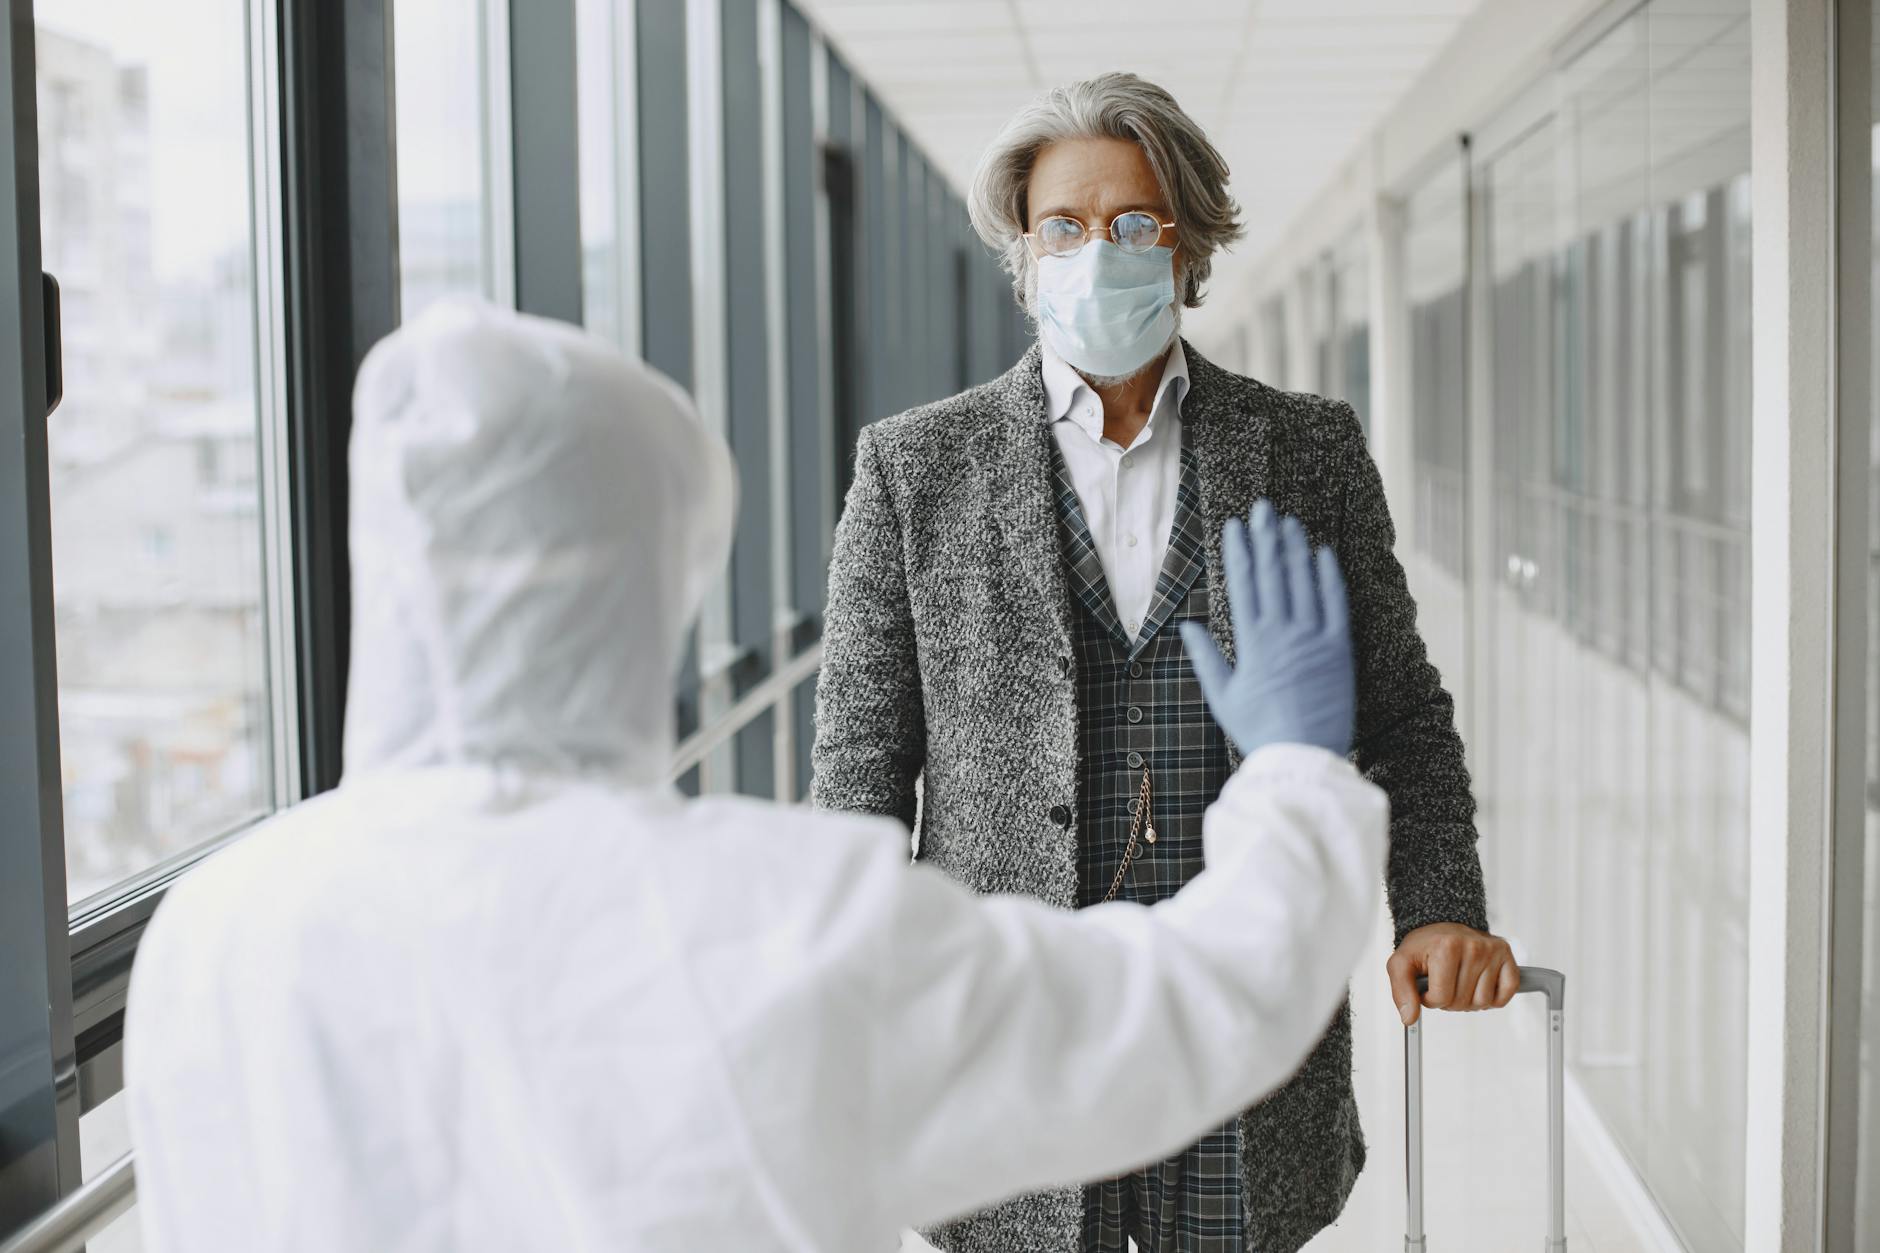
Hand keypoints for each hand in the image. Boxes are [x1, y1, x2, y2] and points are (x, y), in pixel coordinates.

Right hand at [1179, 499, 1353, 757]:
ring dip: (1295, 548)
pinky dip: (1329, 576)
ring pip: (1303, 581)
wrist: (1302, 756)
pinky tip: (1324, 553)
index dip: (1239, 551)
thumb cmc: (1258, 730)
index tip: (1234, 526)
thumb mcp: (1222, 696)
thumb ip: (1205, 658)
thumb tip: (1187, 625)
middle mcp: (1282, 632)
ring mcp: (1313, 638)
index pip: (1243, 584)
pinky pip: (1335, 604)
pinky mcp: (1340, 648)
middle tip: (1263, 508)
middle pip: (1273, 573)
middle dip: (1266, 537)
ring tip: (1289, 522)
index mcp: (1251, 642)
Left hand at [1387, 923, 1518, 1024]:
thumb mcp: (1402, 964)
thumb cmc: (1425, 946)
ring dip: (1469, 1001)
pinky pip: (1505, 995)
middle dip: (1448, 1001)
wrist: (1442, 926)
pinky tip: (1479, 986)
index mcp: (1446, 946)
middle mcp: (1473, 947)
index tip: (1427, 987)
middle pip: (1461, 1002)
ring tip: (1460, 982)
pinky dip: (1493, 999)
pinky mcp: (1507, 957)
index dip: (1430, 1000)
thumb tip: (1409, 1018)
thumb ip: (1401, 991)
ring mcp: (1492, 951)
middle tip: (1444, 982)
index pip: (1440, 998)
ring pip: (1483, 1002)